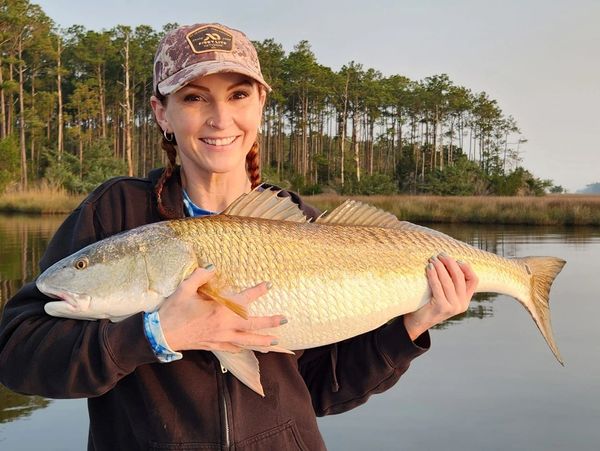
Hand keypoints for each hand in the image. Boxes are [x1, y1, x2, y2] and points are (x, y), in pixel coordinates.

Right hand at [158, 266, 285, 351]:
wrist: (161, 335)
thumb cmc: (173, 310)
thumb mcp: (184, 288)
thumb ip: (200, 276)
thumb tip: (212, 266)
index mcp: (220, 310)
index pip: (244, 299)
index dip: (258, 291)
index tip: (269, 285)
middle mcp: (224, 326)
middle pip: (253, 325)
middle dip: (270, 322)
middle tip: (285, 320)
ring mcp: (220, 338)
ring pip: (247, 341)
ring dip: (262, 341)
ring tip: (275, 341)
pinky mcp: (214, 346)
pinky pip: (233, 348)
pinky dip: (243, 348)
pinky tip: (248, 348)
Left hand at [403, 254, 477, 340]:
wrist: (416, 322)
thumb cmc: (428, 303)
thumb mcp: (442, 292)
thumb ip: (448, 281)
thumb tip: (447, 259)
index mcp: (465, 300)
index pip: (474, 280)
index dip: (467, 268)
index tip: (456, 259)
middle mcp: (462, 304)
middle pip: (460, 278)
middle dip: (450, 263)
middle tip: (440, 254)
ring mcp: (453, 307)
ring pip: (449, 281)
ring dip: (441, 267)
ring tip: (432, 259)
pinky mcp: (442, 308)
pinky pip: (438, 287)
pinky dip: (433, 275)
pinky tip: (429, 268)